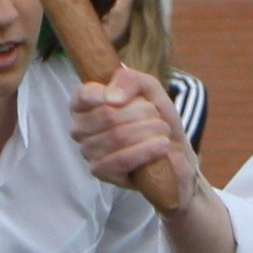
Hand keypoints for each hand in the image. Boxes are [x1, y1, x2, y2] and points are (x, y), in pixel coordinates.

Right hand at [68, 67, 198, 204]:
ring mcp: (87, 151)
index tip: (135, 97)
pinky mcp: (100, 172)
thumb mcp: (147, 87)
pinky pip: (120, 160)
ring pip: (117, 136)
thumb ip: (129, 80)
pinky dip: (146, 151)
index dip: (110, 94)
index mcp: (85, 103)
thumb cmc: (155, 117)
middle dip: (143, 113)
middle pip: (108, 115)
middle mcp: (80, 127)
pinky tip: (161, 146)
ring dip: (149, 131)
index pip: (85, 94)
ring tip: (162, 131)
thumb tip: (112, 99)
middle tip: (157, 117)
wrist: (173, 151)